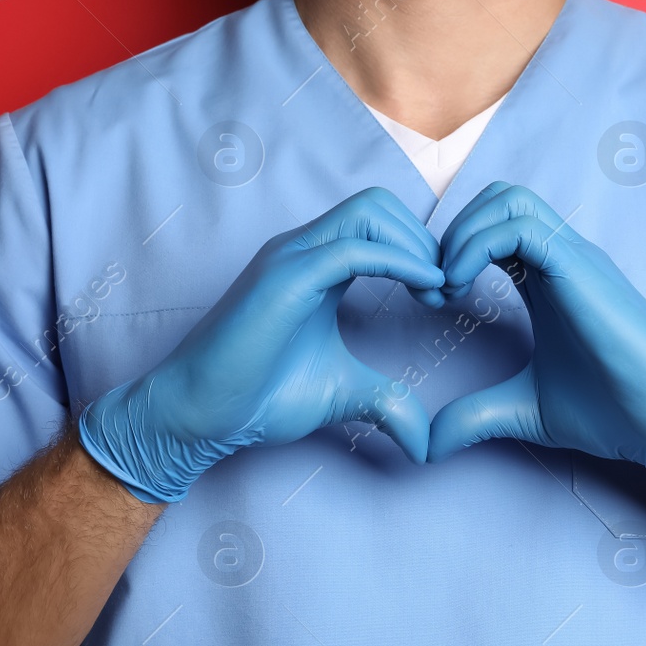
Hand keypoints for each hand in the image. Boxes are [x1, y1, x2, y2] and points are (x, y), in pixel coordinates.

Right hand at [79, 188, 445, 502]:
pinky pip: (353, 250)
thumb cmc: (257, 397)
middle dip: (424, 239)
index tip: (446, 295)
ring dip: (416, 245)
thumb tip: (425, 442)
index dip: (421, 249)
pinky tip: (426, 290)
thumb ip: (386, 401)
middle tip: (447, 290)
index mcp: (316, 266)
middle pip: (379, 203)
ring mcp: (290, 258)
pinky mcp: (284, 279)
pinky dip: (399, 262)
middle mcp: (302, 250)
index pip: (378, 222)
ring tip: (438, 291)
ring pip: (369, 212)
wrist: (198, 414)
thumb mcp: (342, 394)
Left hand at [428, 182, 645, 498]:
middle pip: (498, 199)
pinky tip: (461, 290)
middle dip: (452, 232)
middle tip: (434, 287)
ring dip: (461, 234)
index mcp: (547, 280)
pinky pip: (521, 226)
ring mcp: (573, 259)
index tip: (432, 302)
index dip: (451, 252)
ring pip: (508, 200)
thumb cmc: (613, 410)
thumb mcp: (524, 410)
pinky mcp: (581, 269)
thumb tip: (427, 443)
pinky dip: (476, 246)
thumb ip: (475, 416)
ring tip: (446, 287)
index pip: (494, 227)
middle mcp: (560, 259)